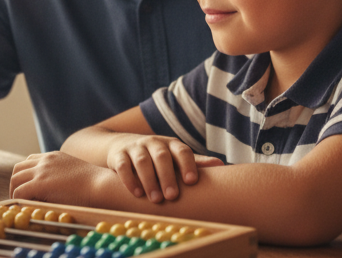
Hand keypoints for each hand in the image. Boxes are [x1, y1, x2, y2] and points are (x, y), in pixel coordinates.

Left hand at [10, 151, 112, 205]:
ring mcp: (42, 170)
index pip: (30, 161)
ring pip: (15, 179)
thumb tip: (52, 192)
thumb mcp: (74, 174)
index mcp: (54, 156)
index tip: (25, 187)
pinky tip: (24, 208)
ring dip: (14, 191)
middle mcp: (45, 160)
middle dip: (15, 183)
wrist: (100, 185)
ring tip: (19, 204)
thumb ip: (60, 177)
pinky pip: (20, 192)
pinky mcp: (40, 183)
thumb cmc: (94, 184)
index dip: (25, 175)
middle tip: (18, 197)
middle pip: (18, 168)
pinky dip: (18, 200)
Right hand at [106, 135, 222, 202]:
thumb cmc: (155, 156)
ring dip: (149, 180)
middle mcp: (153, 143)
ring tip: (155, 200)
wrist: (120, 145)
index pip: (182, 150)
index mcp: (170, 144)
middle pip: (161, 156)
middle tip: (172, 196)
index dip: (187, 164)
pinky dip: (129, 179)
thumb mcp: (174, 156)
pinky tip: (137, 193)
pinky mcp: (118, 155)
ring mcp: (135, 147)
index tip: (192, 181)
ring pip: (142, 160)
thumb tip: (222, 165)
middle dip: (167, 176)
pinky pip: (123, 165)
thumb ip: (195, 162)